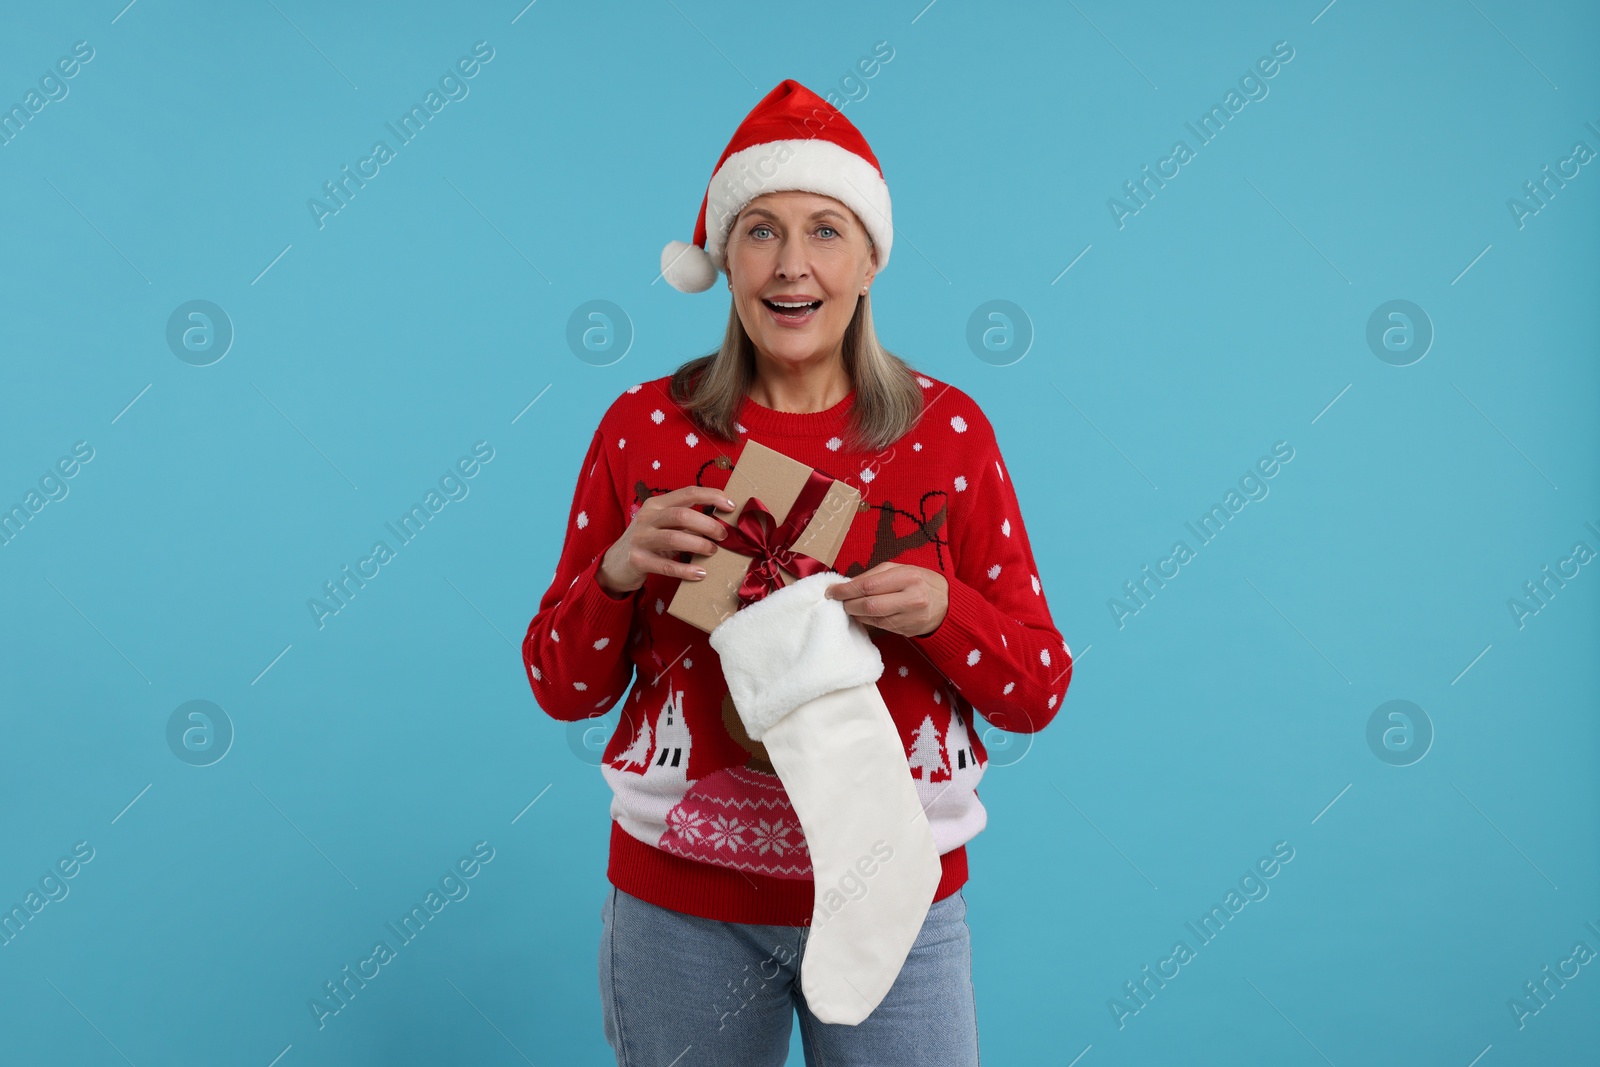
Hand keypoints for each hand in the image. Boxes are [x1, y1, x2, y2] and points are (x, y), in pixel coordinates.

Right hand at [598, 486, 734, 595]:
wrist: (615, 564)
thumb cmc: (648, 542)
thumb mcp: (662, 525)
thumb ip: (685, 520)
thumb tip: (720, 521)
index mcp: (656, 504)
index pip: (687, 492)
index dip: (712, 496)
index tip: (731, 506)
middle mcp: (647, 517)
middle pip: (682, 514)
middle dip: (708, 524)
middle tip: (723, 535)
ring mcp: (640, 538)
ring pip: (674, 537)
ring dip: (699, 544)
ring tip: (712, 551)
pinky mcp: (638, 560)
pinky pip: (666, 565)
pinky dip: (686, 570)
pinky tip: (700, 573)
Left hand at [823, 562, 948, 637]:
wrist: (948, 604)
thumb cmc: (921, 581)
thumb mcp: (902, 569)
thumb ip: (875, 575)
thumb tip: (848, 584)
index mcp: (909, 577)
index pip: (869, 585)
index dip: (846, 590)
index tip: (831, 591)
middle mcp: (911, 599)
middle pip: (869, 605)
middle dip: (848, 604)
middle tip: (838, 601)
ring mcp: (910, 618)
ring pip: (873, 619)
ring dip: (855, 613)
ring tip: (849, 606)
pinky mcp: (907, 631)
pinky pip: (880, 627)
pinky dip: (866, 620)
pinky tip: (862, 614)